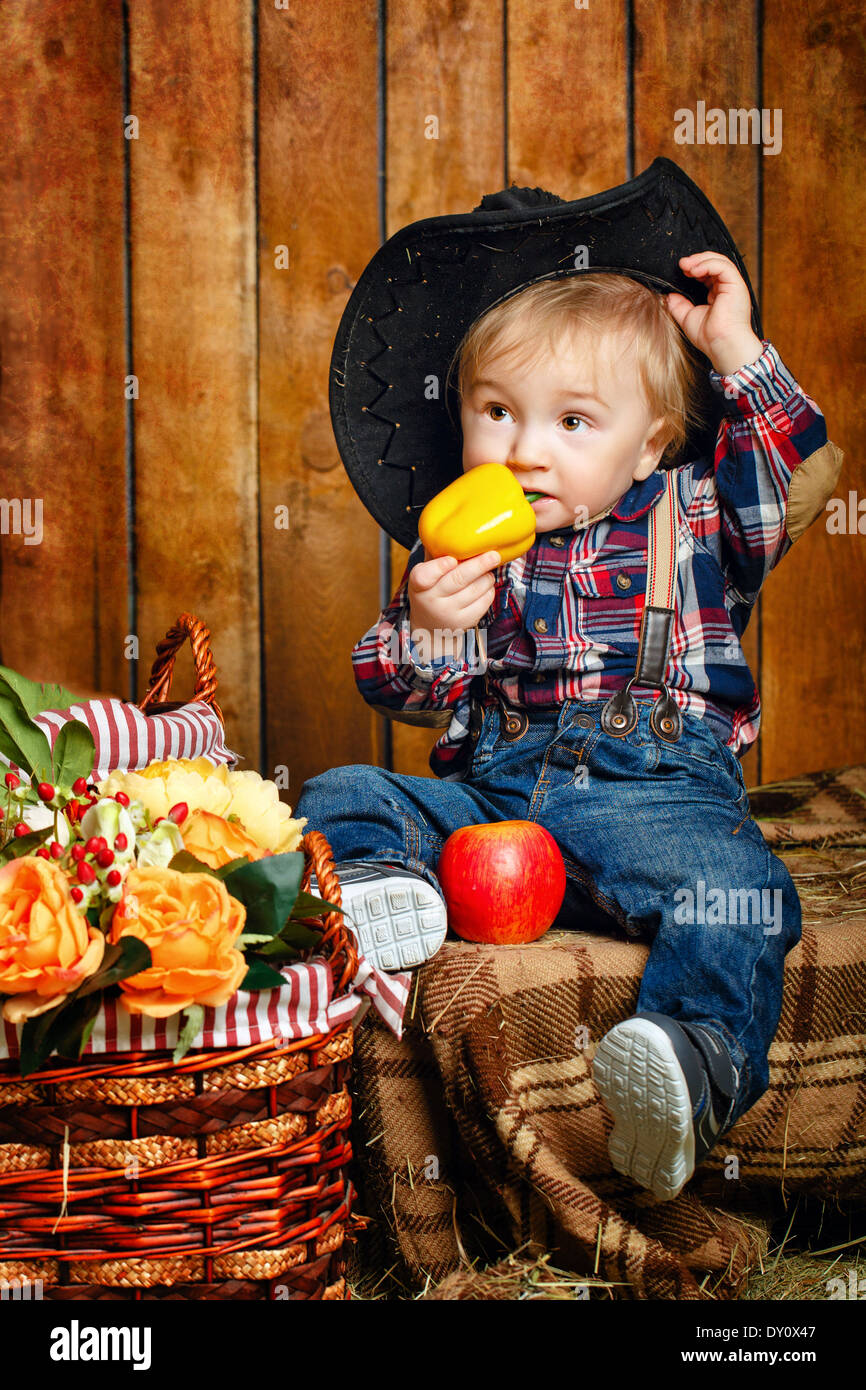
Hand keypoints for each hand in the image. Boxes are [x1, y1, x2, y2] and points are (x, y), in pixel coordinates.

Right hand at [408, 549, 499, 658]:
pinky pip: (485, 601)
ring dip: (486, 576)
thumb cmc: (431, 591)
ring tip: (487, 569)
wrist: (430, 628)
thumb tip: (454, 527)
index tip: (452, 559)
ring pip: (476, 589)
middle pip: (458, 579)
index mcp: (418, 585)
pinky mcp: (465, 622)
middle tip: (494, 554)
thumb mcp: (425, 575)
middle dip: (479, 564)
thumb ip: (436, 555)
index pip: (424, 576)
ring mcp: (449, 613)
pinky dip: (489, 589)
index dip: (439, 567)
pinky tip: (485, 584)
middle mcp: (431, 601)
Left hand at [665, 252, 763, 374]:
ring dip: (700, 260)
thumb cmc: (709, 336)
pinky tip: (694, 270)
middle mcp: (727, 288)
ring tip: (685, 265)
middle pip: (714, 263)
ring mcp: (733, 285)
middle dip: (696, 261)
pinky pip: (722, 266)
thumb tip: (668, 294)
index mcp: (718, 294)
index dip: (694, 268)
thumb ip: (678, 304)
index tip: (680, 271)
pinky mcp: (736, 284)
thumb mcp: (687, 316)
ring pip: (719, 261)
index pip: (707, 273)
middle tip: (681, 264)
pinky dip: (707, 264)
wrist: (720, 345)